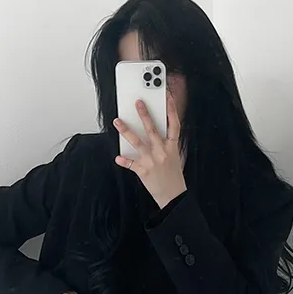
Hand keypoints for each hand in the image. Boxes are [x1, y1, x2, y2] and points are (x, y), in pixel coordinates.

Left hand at [113, 91, 186, 209]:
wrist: (173, 196)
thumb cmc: (173, 176)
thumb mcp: (175, 156)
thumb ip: (167, 142)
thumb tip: (157, 128)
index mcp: (172, 147)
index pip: (173, 125)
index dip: (171, 109)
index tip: (166, 96)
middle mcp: (162, 152)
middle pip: (152, 129)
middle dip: (144, 115)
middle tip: (137, 102)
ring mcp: (152, 161)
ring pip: (137, 142)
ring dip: (126, 131)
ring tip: (117, 121)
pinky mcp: (143, 171)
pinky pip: (131, 163)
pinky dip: (124, 161)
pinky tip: (117, 158)